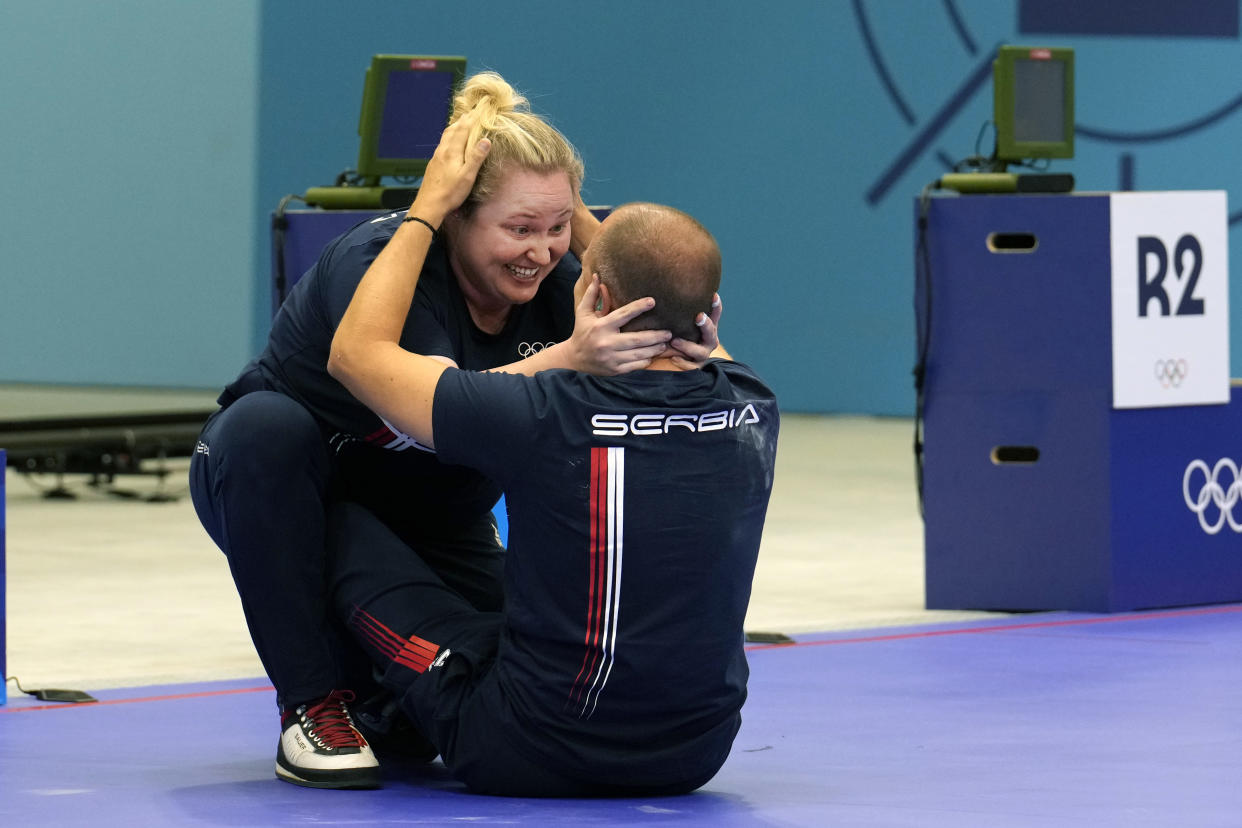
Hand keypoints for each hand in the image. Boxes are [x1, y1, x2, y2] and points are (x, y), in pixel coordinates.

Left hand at [409, 104, 490, 224]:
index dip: (471, 119)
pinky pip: (442, 144)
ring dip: (454, 127)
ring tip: (460, 123)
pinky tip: (450, 143)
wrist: (429, 205)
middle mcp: (442, 151)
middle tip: (470, 113)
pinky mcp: (433, 164)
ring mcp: (436, 157)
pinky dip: (449, 137)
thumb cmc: (450, 193)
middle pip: (452, 130)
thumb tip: (485, 139)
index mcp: (452, 151)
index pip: (463, 130)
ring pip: (445, 136)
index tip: (479, 110)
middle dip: (462, 120)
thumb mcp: (467, 176)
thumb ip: (476, 157)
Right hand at [567, 275, 671, 374]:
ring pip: (639, 354)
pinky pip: (635, 365)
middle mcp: (607, 342)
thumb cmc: (581, 332)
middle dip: (655, 336)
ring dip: (654, 349)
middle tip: (669, 332)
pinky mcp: (615, 370)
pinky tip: (653, 356)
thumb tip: (596, 276)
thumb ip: (591, 295)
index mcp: (601, 326)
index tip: (652, 301)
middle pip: (637, 339)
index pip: (623, 315)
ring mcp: (611, 358)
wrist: (573, 359)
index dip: (638, 307)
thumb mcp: (583, 312)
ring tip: (665, 344)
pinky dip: (645, 361)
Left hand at [668, 293, 722, 368]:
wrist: (676, 358)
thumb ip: (677, 311)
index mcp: (708, 327)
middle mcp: (709, 341)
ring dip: (687, 346)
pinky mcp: (694, 367)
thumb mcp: (679, 322)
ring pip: (700, 352)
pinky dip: (683, 362)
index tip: (713, 295)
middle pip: (711, 333)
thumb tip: (663, 287)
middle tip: (699, 316)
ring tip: (674, 341)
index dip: (716, 306)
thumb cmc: (677, 333)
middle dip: (706, 325)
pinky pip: (691, 367)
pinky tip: (674, 358)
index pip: (715, 315)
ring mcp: (702, 355)